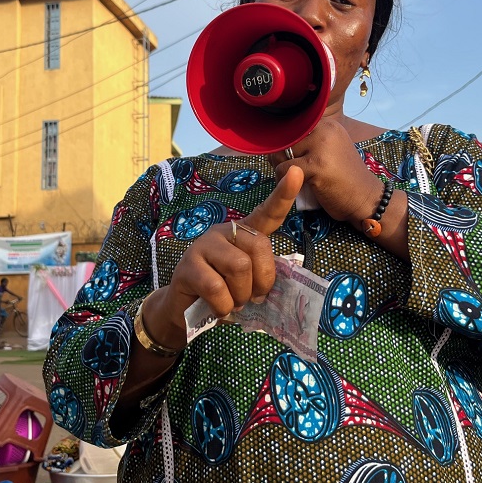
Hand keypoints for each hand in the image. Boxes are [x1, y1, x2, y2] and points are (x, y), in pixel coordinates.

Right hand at [142, 166, 303, 348]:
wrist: (185, 310)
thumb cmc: (224, 295)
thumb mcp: (248, 284)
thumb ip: (261, 277)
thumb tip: (268, 288)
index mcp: (244, 234)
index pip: (267, 213)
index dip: (283, 195)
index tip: (296, 172)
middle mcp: (224, 232)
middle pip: (258, 247)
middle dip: (262, 280)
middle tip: (252, 298)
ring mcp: (203, 246)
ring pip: (239, 267)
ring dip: (241, 296)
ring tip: (232, 303)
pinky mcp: (188, 265)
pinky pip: (217, 288)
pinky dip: (223, 306)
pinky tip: (217, 309)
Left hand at [267, 119, 381, 222]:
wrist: (366, 199)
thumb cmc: (343, 179)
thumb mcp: (328, 152)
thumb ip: (307, 145)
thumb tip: (273, 147)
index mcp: (327, 124)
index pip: (293, 128)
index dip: (286, 144)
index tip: (290, 159)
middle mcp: (325, 130)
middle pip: (285, 139)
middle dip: (281, 157)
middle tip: (290, 172)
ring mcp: (321, 146)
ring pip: (282, 153)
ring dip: (281, 168)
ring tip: (293, 179)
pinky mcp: (316, 165)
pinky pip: (284, 169)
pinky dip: (283, 180)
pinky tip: (294, 187)